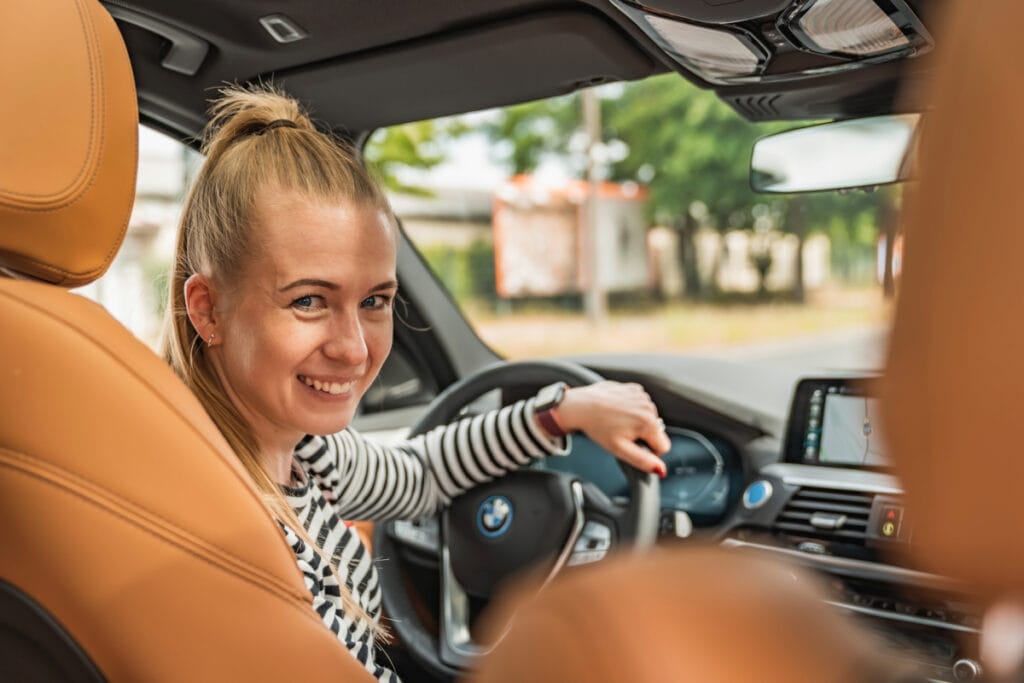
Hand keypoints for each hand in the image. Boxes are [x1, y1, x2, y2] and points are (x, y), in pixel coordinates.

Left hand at [553, 381, 670, 476]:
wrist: (581, 406)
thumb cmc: (597, 426)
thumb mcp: (620, 449)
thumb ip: (643, 461)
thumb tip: (661, 470)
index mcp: (648, 422)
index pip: (664, 446)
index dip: (649, 451)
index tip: (634, 447)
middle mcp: (649, 406)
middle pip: (656, 432)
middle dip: (642, 436)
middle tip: (622, 433)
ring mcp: (642, 395)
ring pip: (649, 418)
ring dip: (637, 422)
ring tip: (618, 422)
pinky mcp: (635, 388)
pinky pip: (642, 405)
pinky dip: (632, 409)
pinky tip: (618, 411)